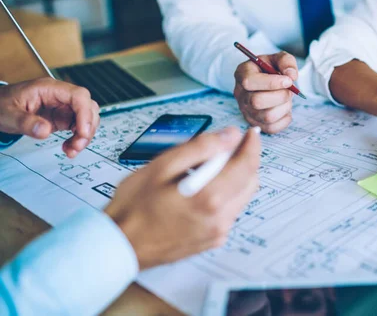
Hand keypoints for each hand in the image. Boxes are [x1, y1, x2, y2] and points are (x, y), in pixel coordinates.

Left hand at [0, 78, 98, 157]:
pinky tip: (68, 148)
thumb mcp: (8, 114)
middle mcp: (60, 97)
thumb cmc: (1, 105)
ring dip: (84, 136)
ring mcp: (63, 107)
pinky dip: (78, 139)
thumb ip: (25, 122)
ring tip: (72, 150)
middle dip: (87, 128)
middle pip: (88, 107)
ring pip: (87, 118)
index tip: (82, 132)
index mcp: (49, 88)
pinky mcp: (63, 118)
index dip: (85, 113)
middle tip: (77, 145)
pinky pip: (79, 128)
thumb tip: (45, 131)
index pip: (78, 96)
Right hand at [104, 126, 260, 269]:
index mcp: (209, 198)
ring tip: (204, 171)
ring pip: (242, 197)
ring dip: (234, 179)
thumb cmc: (134, 207)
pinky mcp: (213, 240)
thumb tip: (229, 136)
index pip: (247, 166)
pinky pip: (230, 212)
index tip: (249, 134)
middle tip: (226, 148)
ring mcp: (218, 232)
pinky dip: (224, 196)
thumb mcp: (161, 166)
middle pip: (250, 182)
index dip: (251, 146)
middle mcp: (220, 218)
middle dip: (244, 161)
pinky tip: (199, 191)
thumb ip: (200, 148)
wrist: (121, 246)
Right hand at [234, 51, 297, 133]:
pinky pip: (272, 128)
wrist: (267, 81)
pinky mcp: (255, 123)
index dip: (271, 83)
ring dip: (285, 107)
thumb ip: (286, 62)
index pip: (249, 82)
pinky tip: (284, 108)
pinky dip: (284, 119)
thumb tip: (291, 76)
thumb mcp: (278, 58)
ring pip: (267, 116)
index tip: (288, 81)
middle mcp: (240, 94)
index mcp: (242, 73)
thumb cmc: (270, 69)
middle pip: (256, 102)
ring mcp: (246, 111)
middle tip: (289, 90)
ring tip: (287, 98)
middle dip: (280, 96)